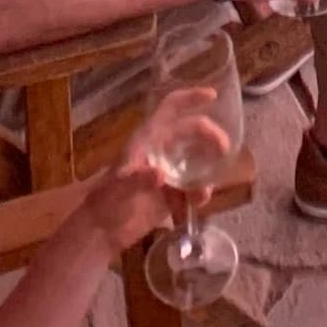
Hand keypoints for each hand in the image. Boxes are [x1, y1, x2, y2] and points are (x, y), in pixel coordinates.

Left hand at [80, 90, 225, 249]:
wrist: (101, 231)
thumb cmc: (106, 201)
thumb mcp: (119, 188)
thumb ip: (139, 179)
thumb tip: (161, 175)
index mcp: (147, 139)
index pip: (170, 108)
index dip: (190, 97)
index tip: (212, 96)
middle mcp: (160, 150)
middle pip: (191, 131)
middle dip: (210, 136)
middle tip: (224, 150)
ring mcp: (167, 171)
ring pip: (196, 160)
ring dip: (208, 168)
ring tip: (208, 186)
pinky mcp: (171, 193)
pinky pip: (193, 187)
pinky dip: (200, 192)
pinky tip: (200, 201)